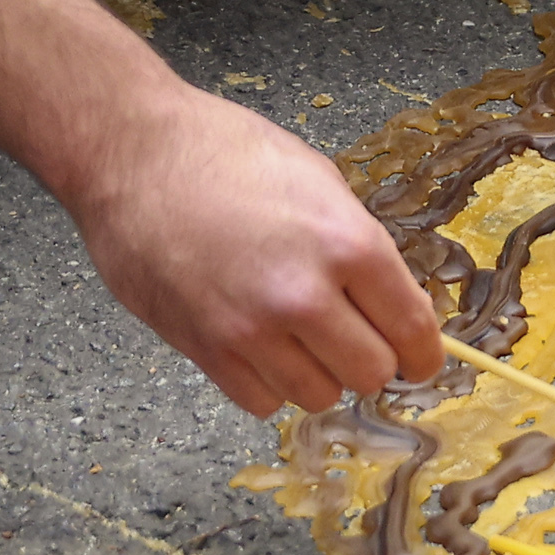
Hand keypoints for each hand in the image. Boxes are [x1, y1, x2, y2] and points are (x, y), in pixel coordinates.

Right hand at [57, 77, 449, 414]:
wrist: (133, 153)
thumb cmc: (223, 152)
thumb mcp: (317, 181)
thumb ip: (359, 247)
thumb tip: (393, 306)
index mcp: (348, 244)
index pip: (413, 332)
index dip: (422, 351)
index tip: (417, 355)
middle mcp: (305, 296)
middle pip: (372, 374)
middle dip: (368, 359)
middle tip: (349, 336)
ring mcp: (252, 330)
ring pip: (319, 396)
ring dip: (316, 373)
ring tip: (294, 335)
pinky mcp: (205, 351)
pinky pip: (261, 402)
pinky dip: (266, 382)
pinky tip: (255, 345)